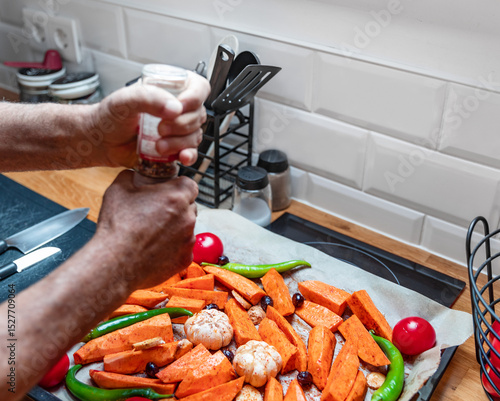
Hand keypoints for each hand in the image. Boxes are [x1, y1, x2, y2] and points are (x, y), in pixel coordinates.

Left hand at [92, 71, 209, 167]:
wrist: (101, 142)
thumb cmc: (110, 116)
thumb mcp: (125, 99)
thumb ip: (148, 98)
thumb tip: (175, 108)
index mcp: (170, 89)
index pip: (198, 88)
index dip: (195, 97)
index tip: (180, 107)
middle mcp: (177, 109)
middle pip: (199, 115)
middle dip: (182, 124)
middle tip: (160, 128)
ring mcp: (177, 130)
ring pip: (195, 135)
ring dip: (180, 142)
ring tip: (158, 145)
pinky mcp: (174, 148)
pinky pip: (191, 152)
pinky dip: (189, 155)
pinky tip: (181, 156)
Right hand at [95, 170, 197, 288]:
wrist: (114, 264)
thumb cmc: (117, 227)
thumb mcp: (118, 190)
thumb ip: (130, 176)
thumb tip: (133, 174)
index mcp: (176, 196)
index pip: (190, 184)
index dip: (178, 187)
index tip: (167, 192)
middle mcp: (187, 217)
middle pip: (189, 206)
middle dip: (177, 207)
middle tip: (156, 213)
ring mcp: (189, 239)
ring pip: (187, 227)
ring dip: (175, 227)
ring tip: (152, 233)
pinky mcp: (185, 258)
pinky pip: (183, 248)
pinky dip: (173, 247)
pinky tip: (155, 248)